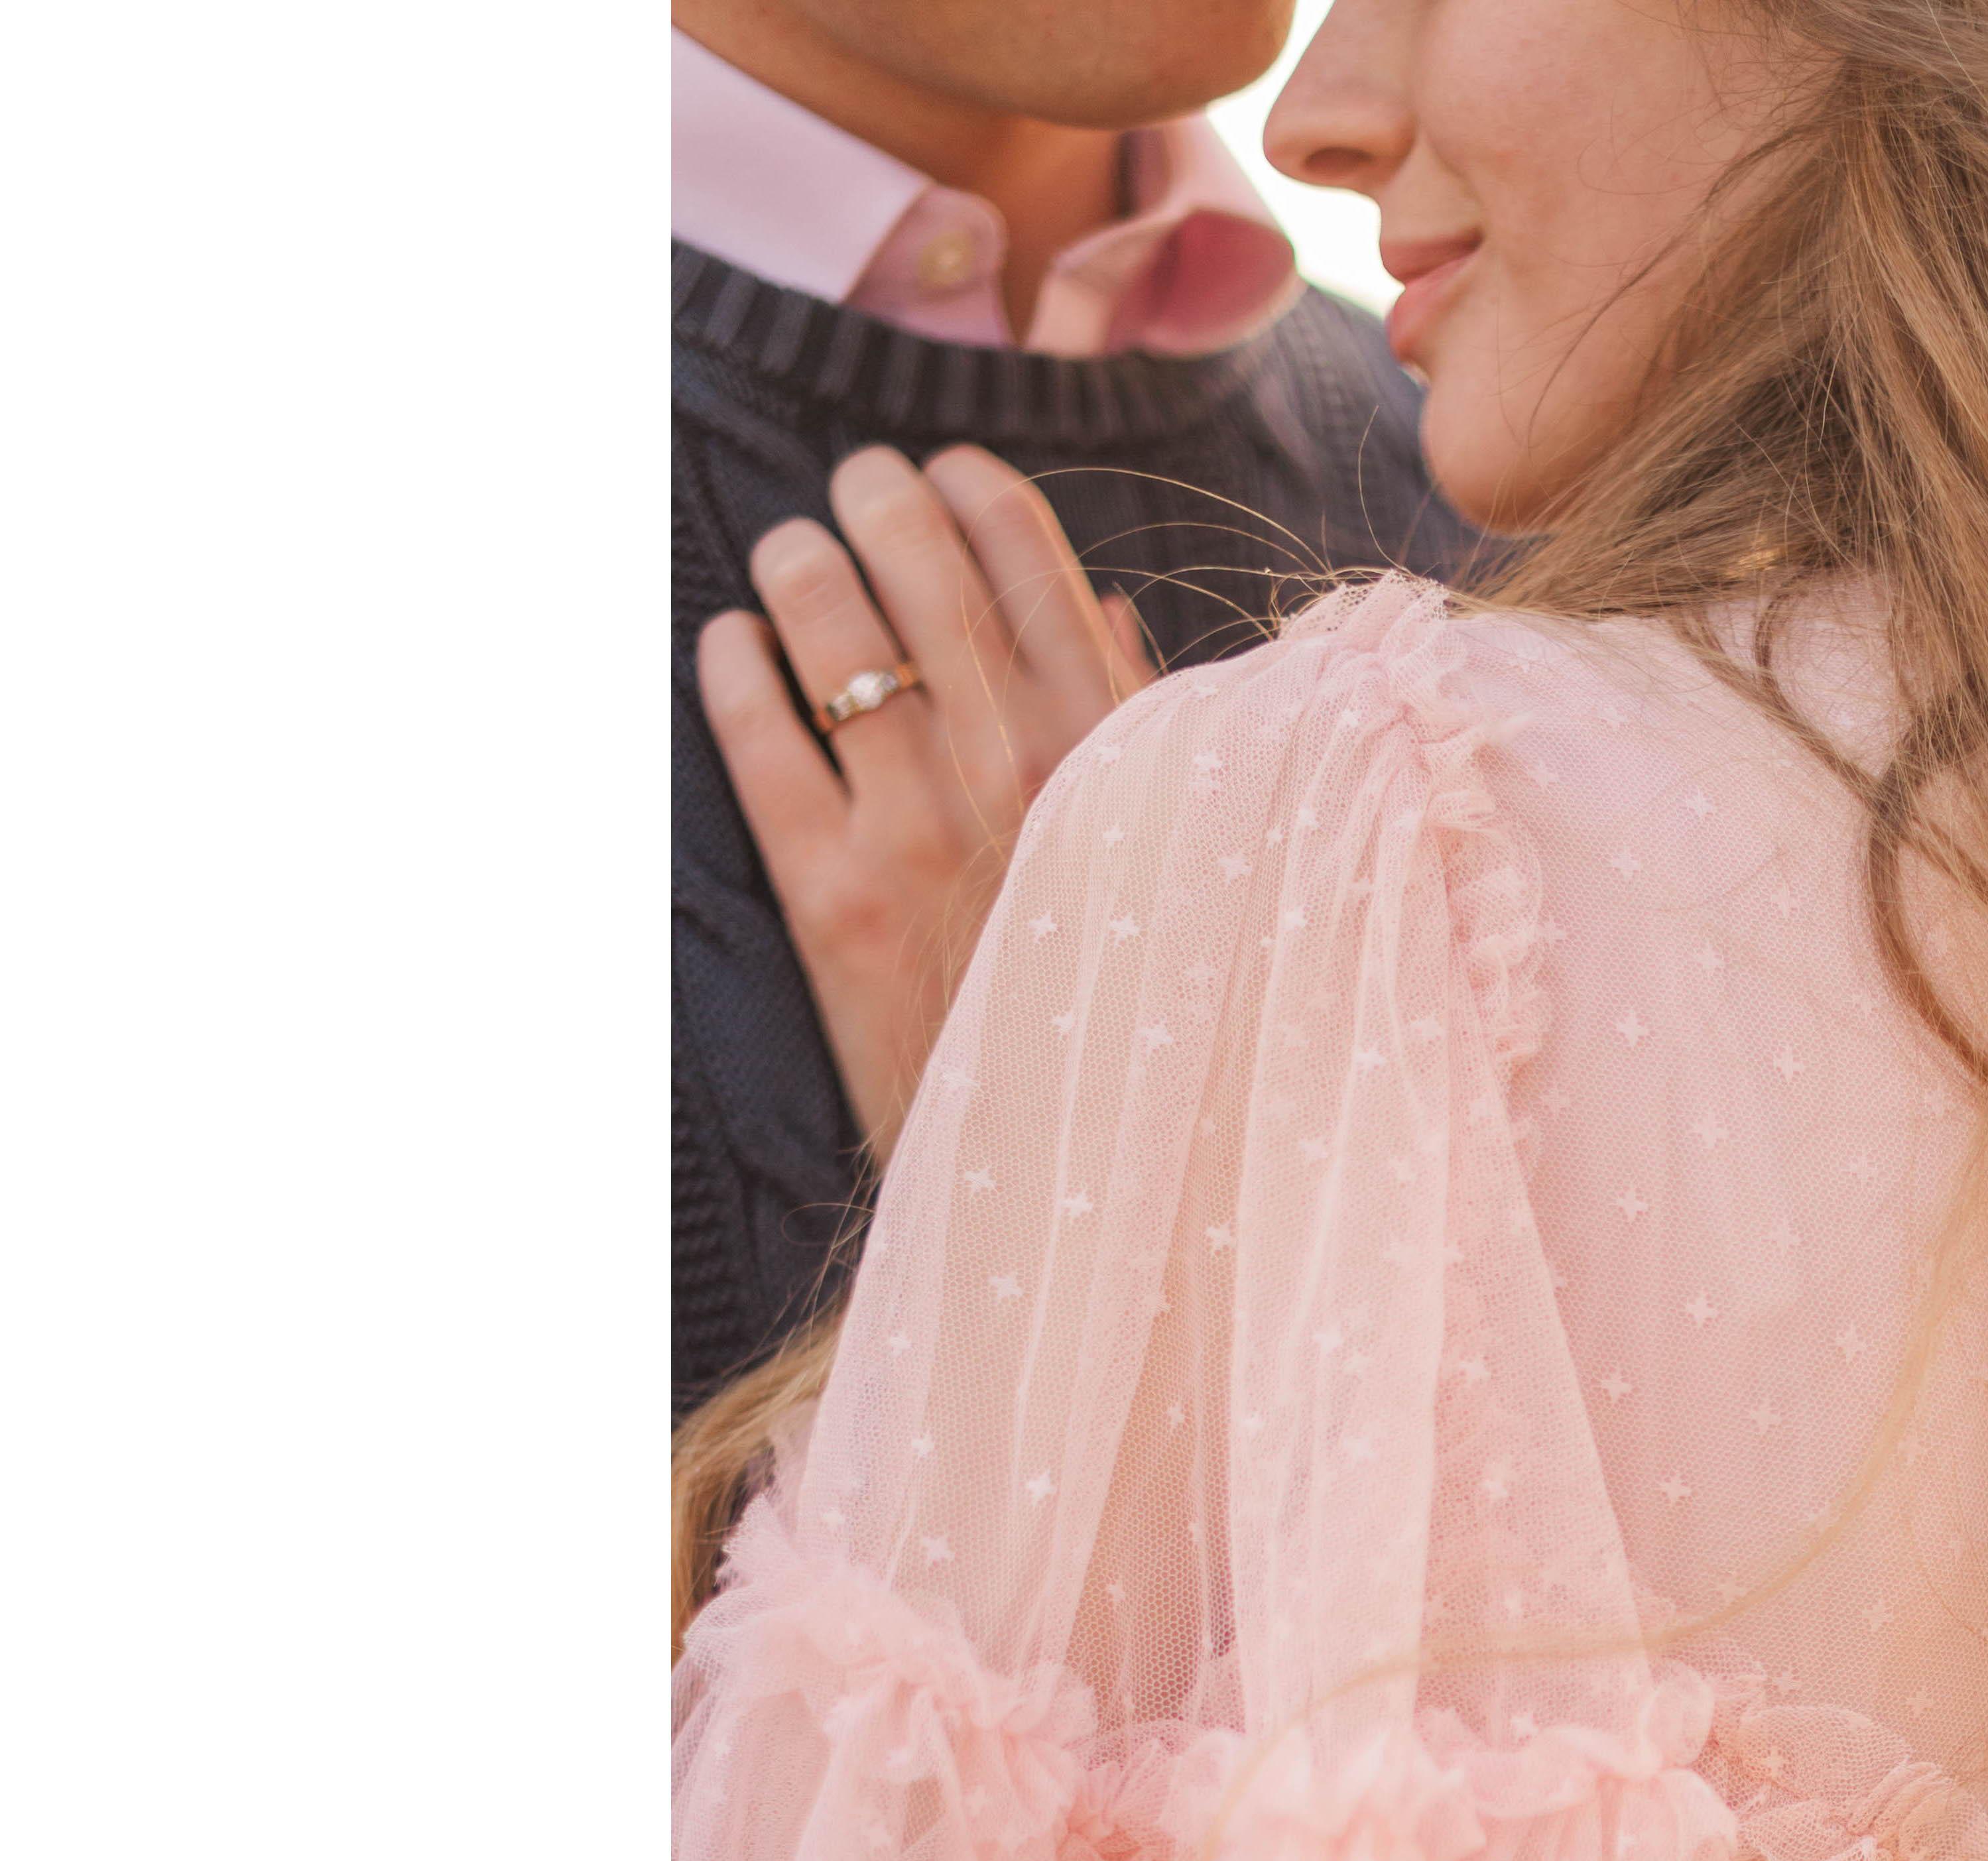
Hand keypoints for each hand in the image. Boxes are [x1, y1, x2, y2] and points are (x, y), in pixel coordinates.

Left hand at [696, 442, 1156, 1150]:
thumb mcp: (1173, 860)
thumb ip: (1143, 733)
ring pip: (829, 627)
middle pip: (920, 564)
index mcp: (1115, 759)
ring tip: (788, 557)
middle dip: (875, 497)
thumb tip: (1110, 616)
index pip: (1033, 561)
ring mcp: (919, 831)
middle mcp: (1019, 774)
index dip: (976, 492)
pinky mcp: (831, 898)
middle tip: (853, 486)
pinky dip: (736, 667)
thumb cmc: (1129, 1004)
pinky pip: (761, 737)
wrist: (1076, 1179)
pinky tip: (735, 645)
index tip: (947, 475)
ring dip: (797, 563)